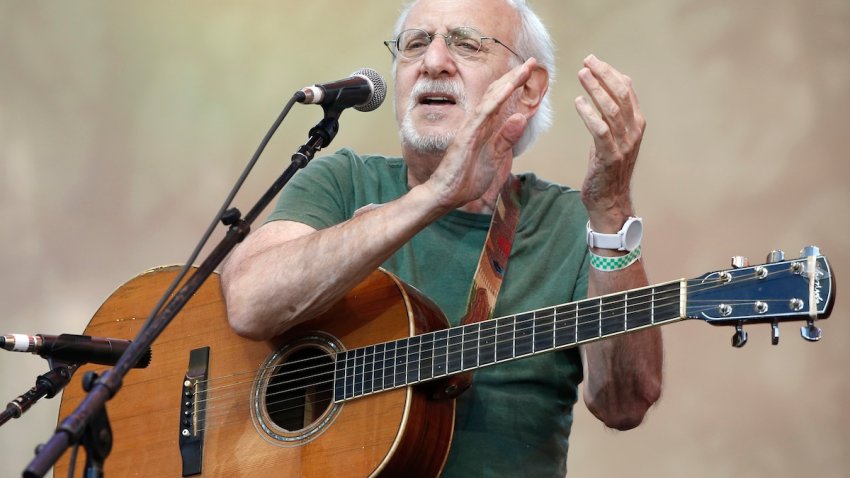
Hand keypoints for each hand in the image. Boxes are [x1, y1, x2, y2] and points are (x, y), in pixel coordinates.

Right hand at [424, 58, 537, 212]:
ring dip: (509, 82)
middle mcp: (477, 123)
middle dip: (515, 77)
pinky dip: (497, 99)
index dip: (515, 87)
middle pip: (497, 94)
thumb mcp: (495, 159)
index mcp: (484, 128)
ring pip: (492, 99)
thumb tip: (521, 118)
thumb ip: (506, 139)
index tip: (530, 74)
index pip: (501, 102)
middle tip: (532, 62)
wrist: (446, 194)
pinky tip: (508, 88)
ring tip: (524, 69)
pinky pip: (484, 113)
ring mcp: (471, 127)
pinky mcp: (467, 135)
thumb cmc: (466, 179)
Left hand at [575, 54, 645, 231]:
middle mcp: (634, 131)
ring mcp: (624, 144)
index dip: (611, 73)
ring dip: (596, 89)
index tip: (595, 61)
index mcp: (636, 124)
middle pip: (621, 95)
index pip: (627, 90)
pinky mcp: (610, 155)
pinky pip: (600, 130)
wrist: (610, 199)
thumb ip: (617, 112)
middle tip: (587, 61)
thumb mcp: (615, 136)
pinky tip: (579, 102)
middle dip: (604, 75)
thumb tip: (621, 81)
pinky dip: (589, 114)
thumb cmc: (608, 167)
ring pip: (612, 109)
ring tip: (582, 74)